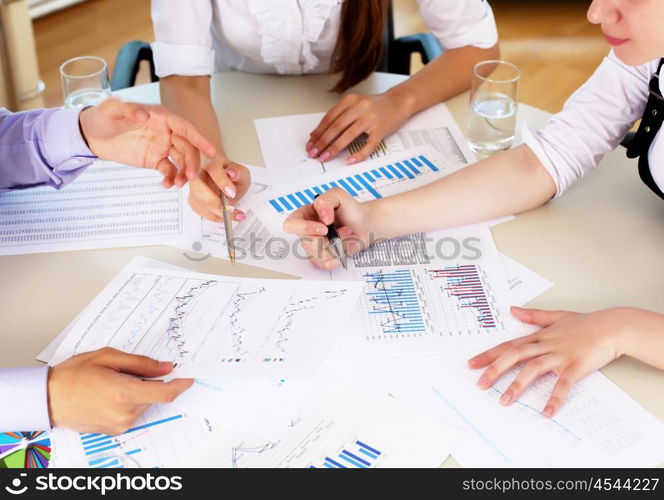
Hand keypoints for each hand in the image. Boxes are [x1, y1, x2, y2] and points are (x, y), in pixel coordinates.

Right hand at [48, 347, 193, 434]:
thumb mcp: (108, 357)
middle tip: (128, 370)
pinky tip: (109, 393)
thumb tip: (165, 368)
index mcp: (125, 393)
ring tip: (113, 382)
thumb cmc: (73, 375)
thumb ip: (141, 363)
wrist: (47, 398)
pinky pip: (132, 412)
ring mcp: (120, 424)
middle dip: (150, 382)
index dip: (181, 384)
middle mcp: (125, 413)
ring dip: (138, 391)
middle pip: (154, 396)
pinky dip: (129, 401)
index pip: (166, 393)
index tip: (188, 376)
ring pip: (144, 403)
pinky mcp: (114, 429)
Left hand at [79, 98, 217, 188]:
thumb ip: (127, 110)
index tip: (212, 151)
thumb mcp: (111, 109)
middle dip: (192, 162)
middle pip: (187, 147)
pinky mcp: (155, 160)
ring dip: (184, 172)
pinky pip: (169, 170)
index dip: (200, 139)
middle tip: (191, 177)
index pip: (186, 128)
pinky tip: (168, 185)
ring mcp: (162, 146)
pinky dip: (171, 178)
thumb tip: (143, 115)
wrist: (91, 135)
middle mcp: (166, 131)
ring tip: (180, 184)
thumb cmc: (102, 117)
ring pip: (181, 160)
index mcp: (161, 117)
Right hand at [188, 156, 250, 221]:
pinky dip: (213, 215)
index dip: (222, 182)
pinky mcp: (193, 198)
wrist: (227, 180)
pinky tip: (224, 215)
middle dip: (213, 201)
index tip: (232, 193)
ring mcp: (193, 186)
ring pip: (197, 199)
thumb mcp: (241, 173)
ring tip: (233, 214)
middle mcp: (198, 172)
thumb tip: (232, 174)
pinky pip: (199, 209)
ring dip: (215, 211)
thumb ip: (239, 173)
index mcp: (212, 162)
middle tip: (230, 208)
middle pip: (197, 186)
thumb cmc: (233, 176)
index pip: (213, 169)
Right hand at [283, 188, 372, 269]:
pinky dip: (335, 258)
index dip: (305, 228)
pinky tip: (342, 249)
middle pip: (306, 243)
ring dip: (335, 247)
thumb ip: (325, 201)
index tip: (324, 229)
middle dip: (327, 240)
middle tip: (342, 231)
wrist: (365, 224)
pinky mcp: (322, 257)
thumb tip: (322, 217)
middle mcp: (307, 231)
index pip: (291, 225)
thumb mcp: (338, 196)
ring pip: (317, 255)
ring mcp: (313, 245)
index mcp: (305, 215)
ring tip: (344, 236)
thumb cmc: (350, 210)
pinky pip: (324, 264)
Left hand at [307, 92, 412, 164]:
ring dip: (334, 148)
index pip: (329, 118)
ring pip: (348, 136)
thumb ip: (339, 116)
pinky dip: (358, 154)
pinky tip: (349, 161)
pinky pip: (368, 145)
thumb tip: (318, 134)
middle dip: (322, 142)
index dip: (318, 132)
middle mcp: (360, 107)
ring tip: (324, 157)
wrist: (398, 102)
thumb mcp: (355, 104)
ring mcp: (371, 119)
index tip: (310, 143)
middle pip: (336, 127)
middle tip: (314, 153)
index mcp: (350, 100)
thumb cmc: (375, 106)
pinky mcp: (381, 130)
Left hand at [468, 306, 632, 416]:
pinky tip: (546, 411)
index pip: (508, 346)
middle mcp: (546, 345)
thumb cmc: (586, 323)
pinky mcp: (576, 366)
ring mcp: (560, 355)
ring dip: (517, 386)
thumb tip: (512, 310)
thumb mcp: (556, 317)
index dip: (489, 355)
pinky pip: (562, 384)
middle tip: (480, 384)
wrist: (612, 327)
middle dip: (495, 370)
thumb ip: (533, 316)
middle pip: (514, 356)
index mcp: (539, 336)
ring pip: (533, 369)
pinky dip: (554, 398)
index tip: (472, 364)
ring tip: (504, 401)